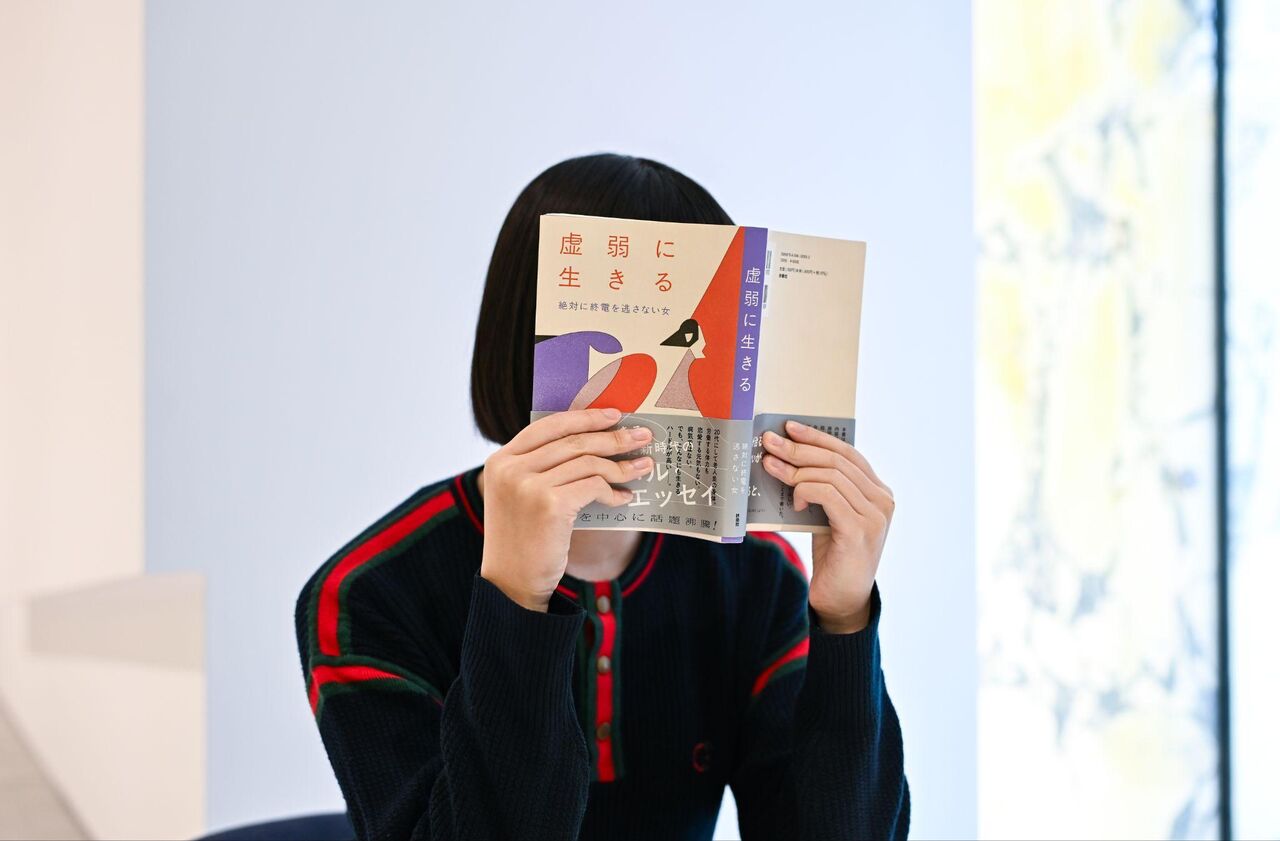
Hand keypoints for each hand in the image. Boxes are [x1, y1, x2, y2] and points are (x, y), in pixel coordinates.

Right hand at [478, 408, 652, 611]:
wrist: (512, 584)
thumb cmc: (523, 540)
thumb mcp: (521, 496)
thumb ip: (544, 468)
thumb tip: (595, 441)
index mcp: (501, 460)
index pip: (548, 425)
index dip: (585, 418)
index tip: (614, 415)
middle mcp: (511, 468)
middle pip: (573, 441)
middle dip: (613, 438)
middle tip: (642, 436)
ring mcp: (528, 485)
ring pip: (588, 463)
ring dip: (621, 466)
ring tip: (643, 468)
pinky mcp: (550, 505)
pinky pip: (593, 486)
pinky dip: (614, 491)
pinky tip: (624, 498)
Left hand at [761, 421, 893, 632]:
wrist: (841, 601)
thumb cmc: (833, 556)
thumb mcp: (829, 515)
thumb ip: (822, 488)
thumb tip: (787, 457)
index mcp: (878, 492)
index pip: (848, 454)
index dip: (818, 438)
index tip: (790, 428)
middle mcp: (883, 500)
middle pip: (837, 461)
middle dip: (799, 449)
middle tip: (769, 443)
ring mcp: (875, 516)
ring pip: (831, 476)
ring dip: (795, 469)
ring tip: (770, 467)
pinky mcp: (860, 530)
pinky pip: (828, 495)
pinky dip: (805, 491)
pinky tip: (793, 501)